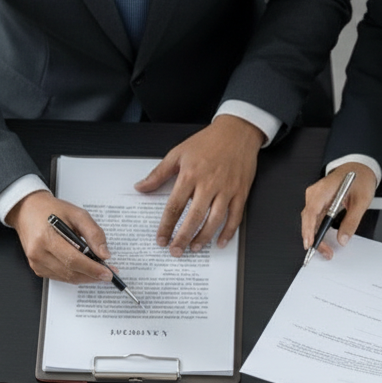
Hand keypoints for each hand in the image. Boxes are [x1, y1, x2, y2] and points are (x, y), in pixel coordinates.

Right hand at [5, 191, 114, 283]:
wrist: (28, 210)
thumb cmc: (51, 210)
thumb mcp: (77, 214)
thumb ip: (93, 233)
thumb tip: (104, 254)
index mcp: (46, 237)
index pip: (74, 260)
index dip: (93, 269)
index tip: (107, 273)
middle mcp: (38, 253)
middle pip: (71, 272)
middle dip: (92, 275)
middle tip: (107, 274)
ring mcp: (36, 262)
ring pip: (67, 278)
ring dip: (85, 277)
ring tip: (98, 270)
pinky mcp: (37, 267)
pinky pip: (60, 277)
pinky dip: (74, 275)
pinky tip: (82, 268)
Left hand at [134, 115, 263, 256]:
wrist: (237, 131)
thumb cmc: (207, 142)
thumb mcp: (178, 153)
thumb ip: (158, 173)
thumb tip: (141, 187)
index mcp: (190, 174)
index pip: (175, 206)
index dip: (166, 226)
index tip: (161, 239)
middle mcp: (209, 184)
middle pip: (194, 217)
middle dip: (183, 237)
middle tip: (175, 251)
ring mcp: (227, 189)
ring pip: (215, 220)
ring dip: (203, 237)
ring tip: (193, 248)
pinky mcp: (240, 192)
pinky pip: (235, 217)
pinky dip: (228, 232)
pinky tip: (219, 242)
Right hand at [299, 162, 377, 260]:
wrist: (359, 168)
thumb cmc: (359, 178)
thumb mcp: (361, 201)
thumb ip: (352, 221)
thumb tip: (343, 238)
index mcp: (324, 189)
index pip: (311, 212)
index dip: (308, 229)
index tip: (310, 243)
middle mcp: (315, 193)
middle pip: (308, 219)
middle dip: (314, 238)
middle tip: (325, 252)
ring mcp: (315, 197)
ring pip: (310, 221)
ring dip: (315, 236)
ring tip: (325, 249)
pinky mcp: (318, 202)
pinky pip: (314, 218)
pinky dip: (317, 230)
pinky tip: (323, 239)